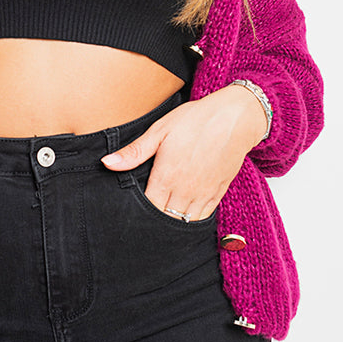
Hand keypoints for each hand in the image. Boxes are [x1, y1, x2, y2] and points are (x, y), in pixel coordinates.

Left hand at [100, 85, 266, 220]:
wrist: (235, 118)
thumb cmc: (195, 120)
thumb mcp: (160, 130)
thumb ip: (134, 152)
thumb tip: (106, 163)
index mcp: (166, 176)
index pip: (148, 208)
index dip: (138, 214)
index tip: (130, 213)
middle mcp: (184, 190)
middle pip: (165, 220)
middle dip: (154, 223)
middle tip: (144, 221)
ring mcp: (203, 194)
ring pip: (184, 222)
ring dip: (173, 223)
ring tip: (162, 221)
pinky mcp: (218, 193)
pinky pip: (203, 217)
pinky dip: (192, 220)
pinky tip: (183, 217)